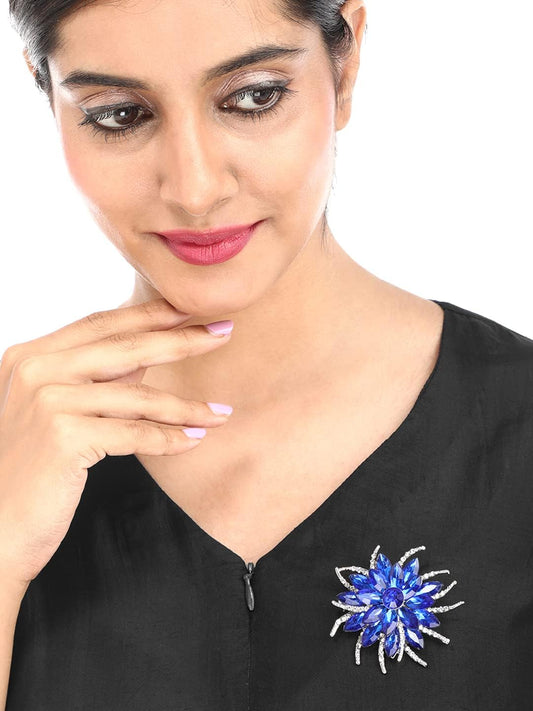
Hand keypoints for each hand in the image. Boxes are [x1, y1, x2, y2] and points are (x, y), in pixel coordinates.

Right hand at [0, 298, 232, 587]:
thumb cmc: (30, 469)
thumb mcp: (55, 409)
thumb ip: (95, 378)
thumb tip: (148, 355)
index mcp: (32, 355)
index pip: (102, 323)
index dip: (151, 314)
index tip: (193, 308)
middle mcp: (36, 369)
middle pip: (126, 347)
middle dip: (182, 340)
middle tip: (225, 332)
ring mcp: (48, 400)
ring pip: (137, 396)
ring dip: (186, 406)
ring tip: (221, 413)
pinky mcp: (63, 435)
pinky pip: (134, 433)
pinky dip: (168, 438)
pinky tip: (194, 440)